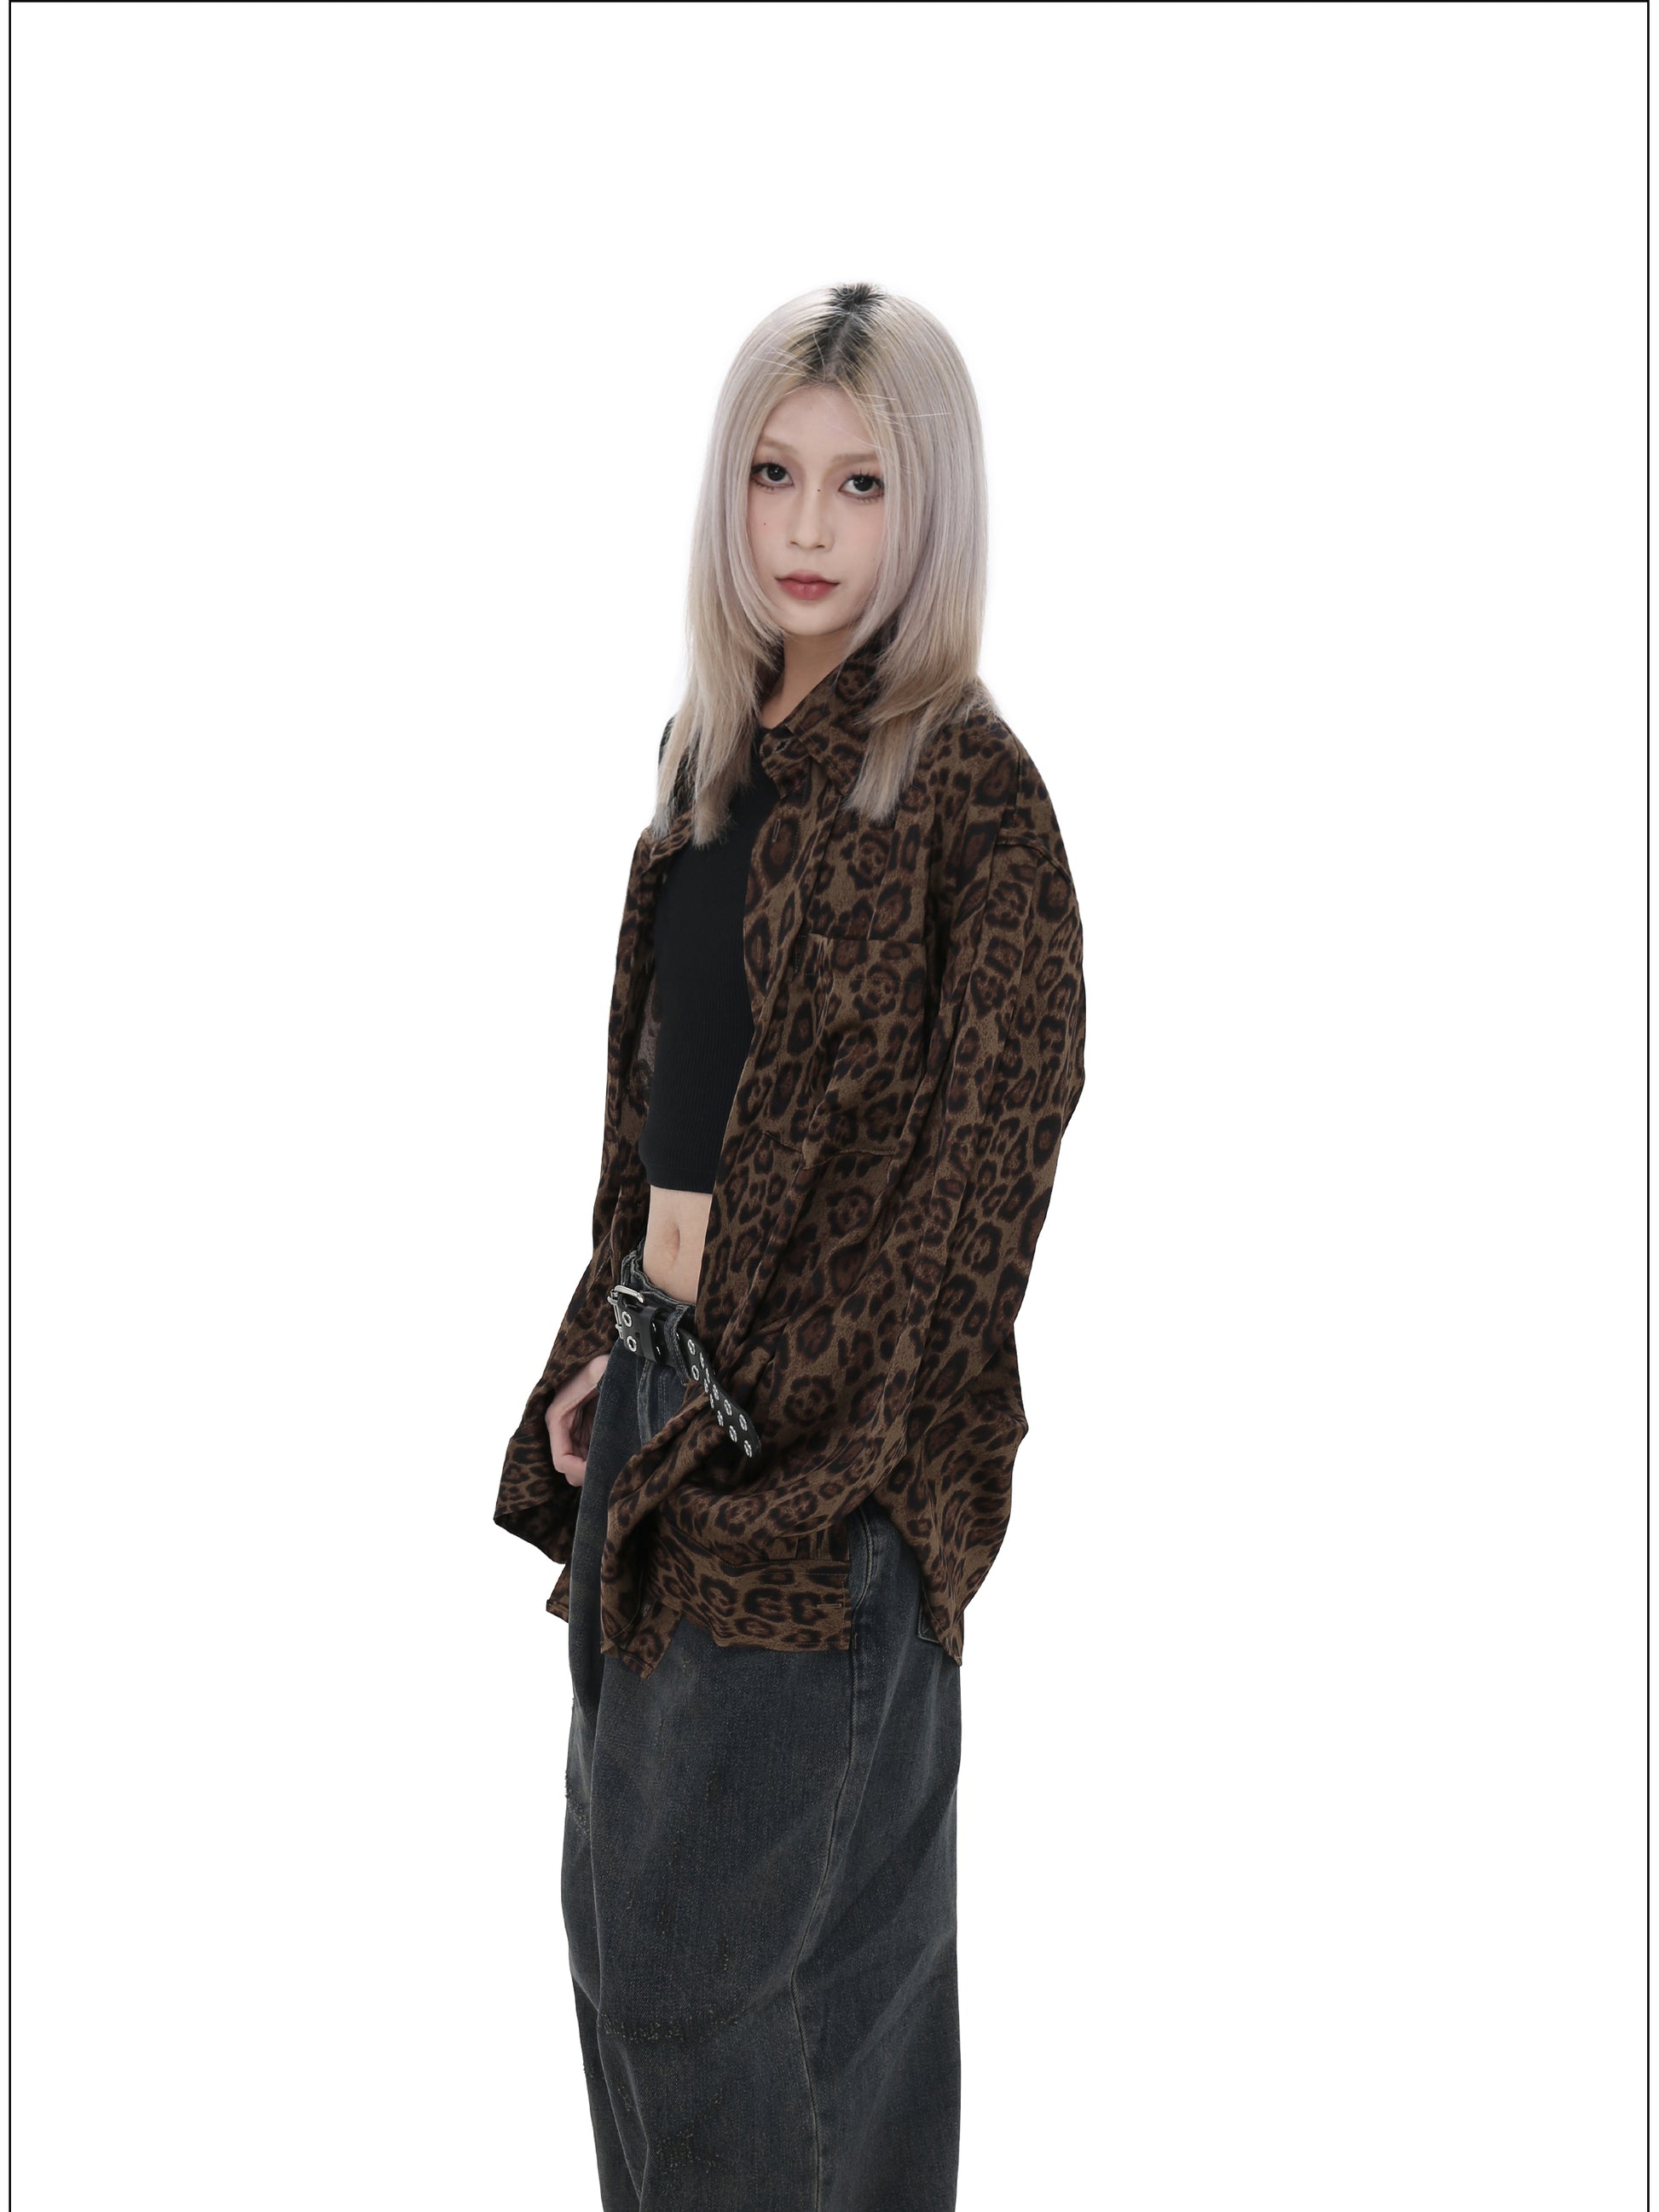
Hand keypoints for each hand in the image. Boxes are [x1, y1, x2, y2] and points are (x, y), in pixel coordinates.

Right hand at [546, 1353, 612, 1485]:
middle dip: (590, 1475)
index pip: (562, 1461)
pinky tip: (620, 1458)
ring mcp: (575, 1432)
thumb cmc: (598, 1361)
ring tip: (620, 1469)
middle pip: (571, 1469)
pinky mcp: (587, 1431)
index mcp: (558, 1419)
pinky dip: (602, 1461)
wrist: (602, 1355)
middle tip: (616, 1476)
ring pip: (581, 1465)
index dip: (580, 1472)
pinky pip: (590, 1456)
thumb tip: (612, 1391)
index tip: (603, 1473)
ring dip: (597, 1469)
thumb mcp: (600, 1368)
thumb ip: (603, 1377)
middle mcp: (562, 1429)